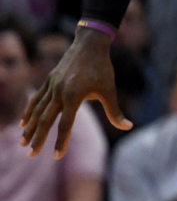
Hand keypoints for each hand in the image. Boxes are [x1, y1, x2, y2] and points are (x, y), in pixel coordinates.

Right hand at [21, 27, 131, 157]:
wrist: (90, 44)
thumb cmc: (103, 68)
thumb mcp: (109, 90)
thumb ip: (115, 111)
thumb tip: (128, 127)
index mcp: (74, 96)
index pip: (66, 124)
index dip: (61, 141)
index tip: (56, 157)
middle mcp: (59, 92)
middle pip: (46, 120)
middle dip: (39, 139)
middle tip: (31, 155)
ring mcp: (52, 86)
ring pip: (38, 110)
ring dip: (30, 127)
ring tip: (23, 143)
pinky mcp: (49, 80)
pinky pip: (36, 99)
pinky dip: (29, 111)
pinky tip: (23, 123)